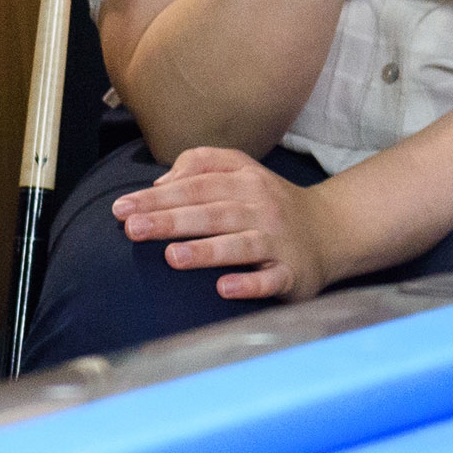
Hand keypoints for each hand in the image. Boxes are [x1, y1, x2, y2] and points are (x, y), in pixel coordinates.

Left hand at [113, 147, 350, 300]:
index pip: (199, 185)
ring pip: (241, 245)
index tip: (121, 207)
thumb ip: (202, 163)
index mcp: (247, 182)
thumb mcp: (243, 171)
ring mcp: (278, 242)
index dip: (159, 195)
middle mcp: (263, 209)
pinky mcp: (292, 273)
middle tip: (132, 228)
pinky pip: (271, 280)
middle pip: (214, 213)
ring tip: (172, 257)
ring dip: (207, 251)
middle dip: (172, 220)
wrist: (331, 231)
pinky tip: (225, 289)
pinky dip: (250, 284)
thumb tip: (160, 181)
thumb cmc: (270, 203)